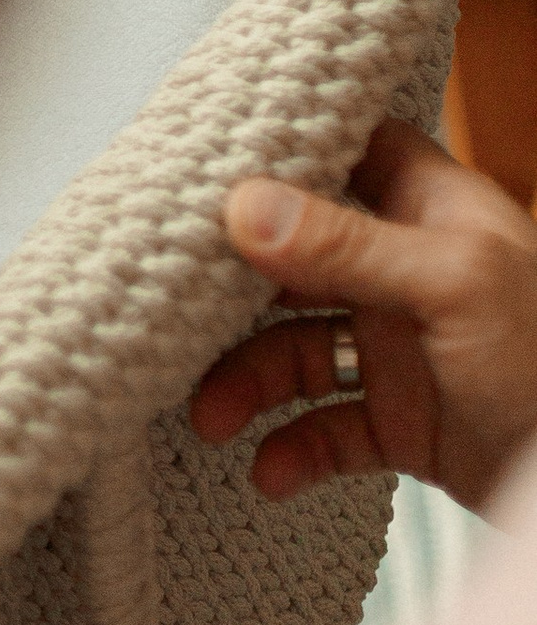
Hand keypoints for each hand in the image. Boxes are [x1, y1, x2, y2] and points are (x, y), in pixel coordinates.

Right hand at [189, 118, 536, 514]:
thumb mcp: (452, 286)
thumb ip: (346, 245)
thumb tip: (243, 202)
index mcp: (434, 212)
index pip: (348, 152)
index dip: (280, 153)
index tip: (200, 167)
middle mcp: (408, 273)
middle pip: (295, 259)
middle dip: (230, 292)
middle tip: (171, 314)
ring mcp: (401, 349)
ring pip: (296, 350)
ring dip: (247, 383)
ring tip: (213, 418)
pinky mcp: (401, 422)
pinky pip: (324, 428)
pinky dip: (292, 450)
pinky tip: (271, 472)